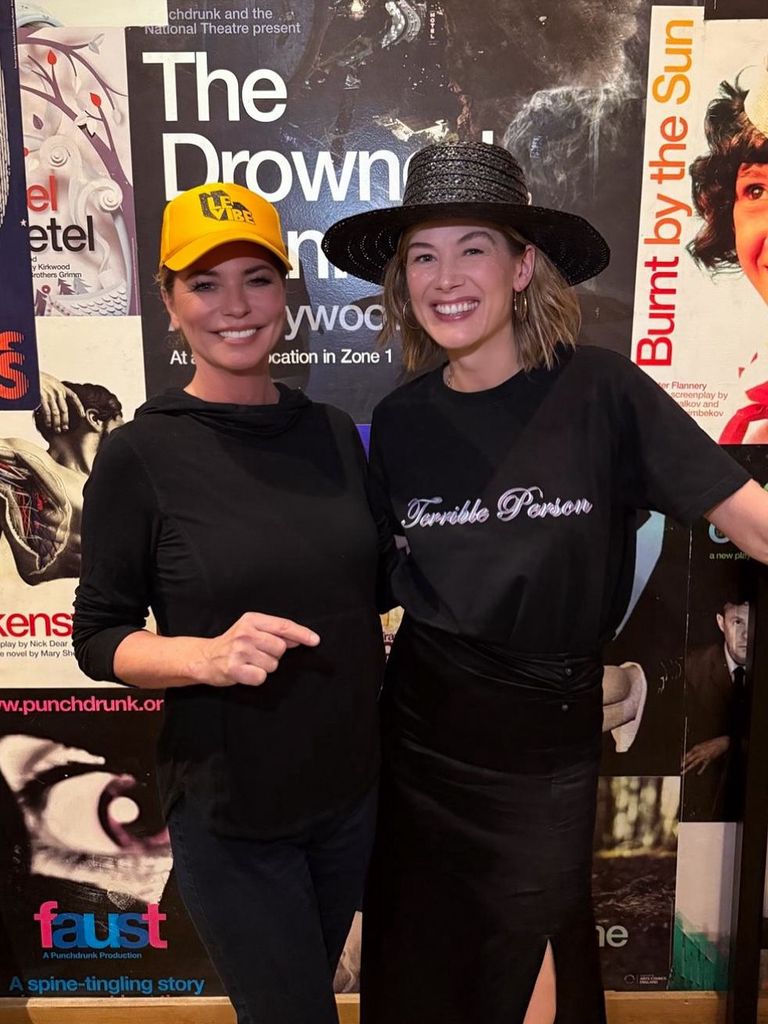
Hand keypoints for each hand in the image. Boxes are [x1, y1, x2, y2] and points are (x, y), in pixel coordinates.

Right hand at [37, 372, 84, 433]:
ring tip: (57, 429)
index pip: (74, 398)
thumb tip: (56, 400)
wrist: (28, 371)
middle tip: (65, 428)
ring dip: (57, 423)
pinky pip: (47, 412)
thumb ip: (55, 390)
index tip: (82, 414)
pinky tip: (48, 424)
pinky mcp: (42, 398)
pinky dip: (48, 420)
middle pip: (64, 409)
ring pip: (56, 413)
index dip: (79, 407)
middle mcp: (58, 392)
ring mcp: (50, 395)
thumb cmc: (37, 376)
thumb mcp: (50, 381)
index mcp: (61, 387)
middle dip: (65, 420)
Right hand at [191, 613, 319, 687]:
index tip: (315, 640)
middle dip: (274, 654)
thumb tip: (299, 638)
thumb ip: (274, 632)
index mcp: (251, 620)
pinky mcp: (234, 668)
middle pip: (280, 648)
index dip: (302, 634)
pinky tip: (245, 671)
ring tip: (250, 662)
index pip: (283, 626)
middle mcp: (245, 633)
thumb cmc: (233, 643)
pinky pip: (261, 677)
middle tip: (258, 653)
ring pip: (272, 664)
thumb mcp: (251, 629)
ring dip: (265, 667)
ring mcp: (239, 651)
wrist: (205, 658)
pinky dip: (256, 677)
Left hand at [682, 736, 729, 774]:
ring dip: (689, 767)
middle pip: (690, 758)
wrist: (722, 742)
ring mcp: (704, 756)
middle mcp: (700, 751)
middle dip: (685, 762)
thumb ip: (697, 749)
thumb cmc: (712, 743)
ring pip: (695, 763)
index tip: (682, 760)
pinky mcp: (709, 759)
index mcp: (697, 746)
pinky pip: (704, 765)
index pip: (689, 753)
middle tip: (681, 766)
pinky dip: (701, 770)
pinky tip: (698, 773)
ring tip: (684, 771)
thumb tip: (691, 754)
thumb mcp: (702, 744)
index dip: (685, 757)